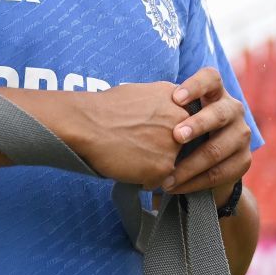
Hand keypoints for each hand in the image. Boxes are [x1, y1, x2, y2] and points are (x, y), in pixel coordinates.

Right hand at [33, 67, 244, 193]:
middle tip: (141, 147)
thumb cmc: (105, 108)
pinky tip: (128, 167)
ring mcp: (175, 145)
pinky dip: (144, 179)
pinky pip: (159, 181)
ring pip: (172, 165)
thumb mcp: (144, 93)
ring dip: (155, 166)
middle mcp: (183, 121)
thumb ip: (163, 104)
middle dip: (166, 150)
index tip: (155, 135)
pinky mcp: (164, 167)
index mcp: (179, 100)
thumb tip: (166, 116)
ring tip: (132, 156)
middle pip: (183, 145)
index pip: (188, 124)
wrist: (86, 123)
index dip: (171, 133)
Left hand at [166, 68, 252, 197]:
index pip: (211, 78)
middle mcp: (233, 110)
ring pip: (218, 148)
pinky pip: (219, 173)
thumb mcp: (174, 115)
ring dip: (190, 164)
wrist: (204, 163)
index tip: (175, 98)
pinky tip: (176, 187)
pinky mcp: (244, 160)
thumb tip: (130, 103)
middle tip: (176, 136)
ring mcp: (241, 135)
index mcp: (215, 92)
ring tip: (165, 177)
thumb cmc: (179, 132)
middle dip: (198, 125)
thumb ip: (163, 109)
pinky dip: (195, 182)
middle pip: (220, 113)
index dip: (196, 86)